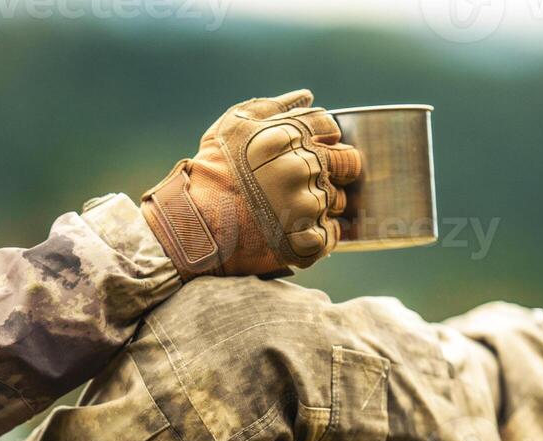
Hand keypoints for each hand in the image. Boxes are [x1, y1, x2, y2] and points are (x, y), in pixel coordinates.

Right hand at [142, 90, 362, 278]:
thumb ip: (273, 107)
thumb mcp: (233, 126)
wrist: (195, 227)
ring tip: (288, 210)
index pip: (331, 128)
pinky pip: (332, 234)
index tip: (304, 153)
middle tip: (301, 183)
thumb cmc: (212, 173)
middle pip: (348, 163)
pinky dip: (317, 234)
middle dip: (332, 171)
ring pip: (339, 201)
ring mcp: (308, 207)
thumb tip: (308, 97)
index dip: (322, 140)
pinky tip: (291, 230)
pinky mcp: (308, 242)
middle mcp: (303, 169)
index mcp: (289, 137)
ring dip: (322, 204)